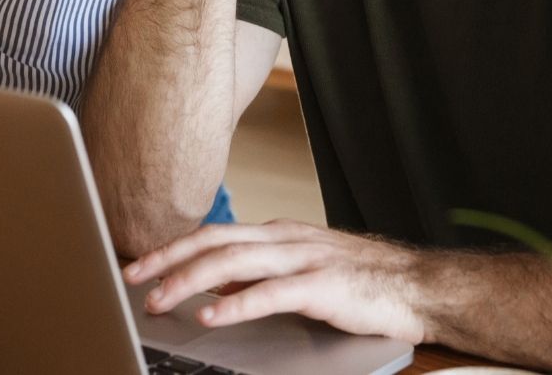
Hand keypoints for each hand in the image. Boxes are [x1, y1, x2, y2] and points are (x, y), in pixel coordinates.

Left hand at [123, 219, 428, 343]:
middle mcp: (285, 239)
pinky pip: (271, 293)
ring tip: (160, 300)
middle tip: (132, 279)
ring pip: (233, 263)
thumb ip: (260, 274)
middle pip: (214, 243)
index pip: (214, 235)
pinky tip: (211, 317)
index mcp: (278, 234)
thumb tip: (216, 286)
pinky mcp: (322, 286)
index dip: (173, 249)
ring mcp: (304, 259)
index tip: (140, 265)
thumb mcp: (302, 269)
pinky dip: (235, 305)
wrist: (418, 286)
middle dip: (168, 260)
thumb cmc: (362, 281)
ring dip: (190, 282)